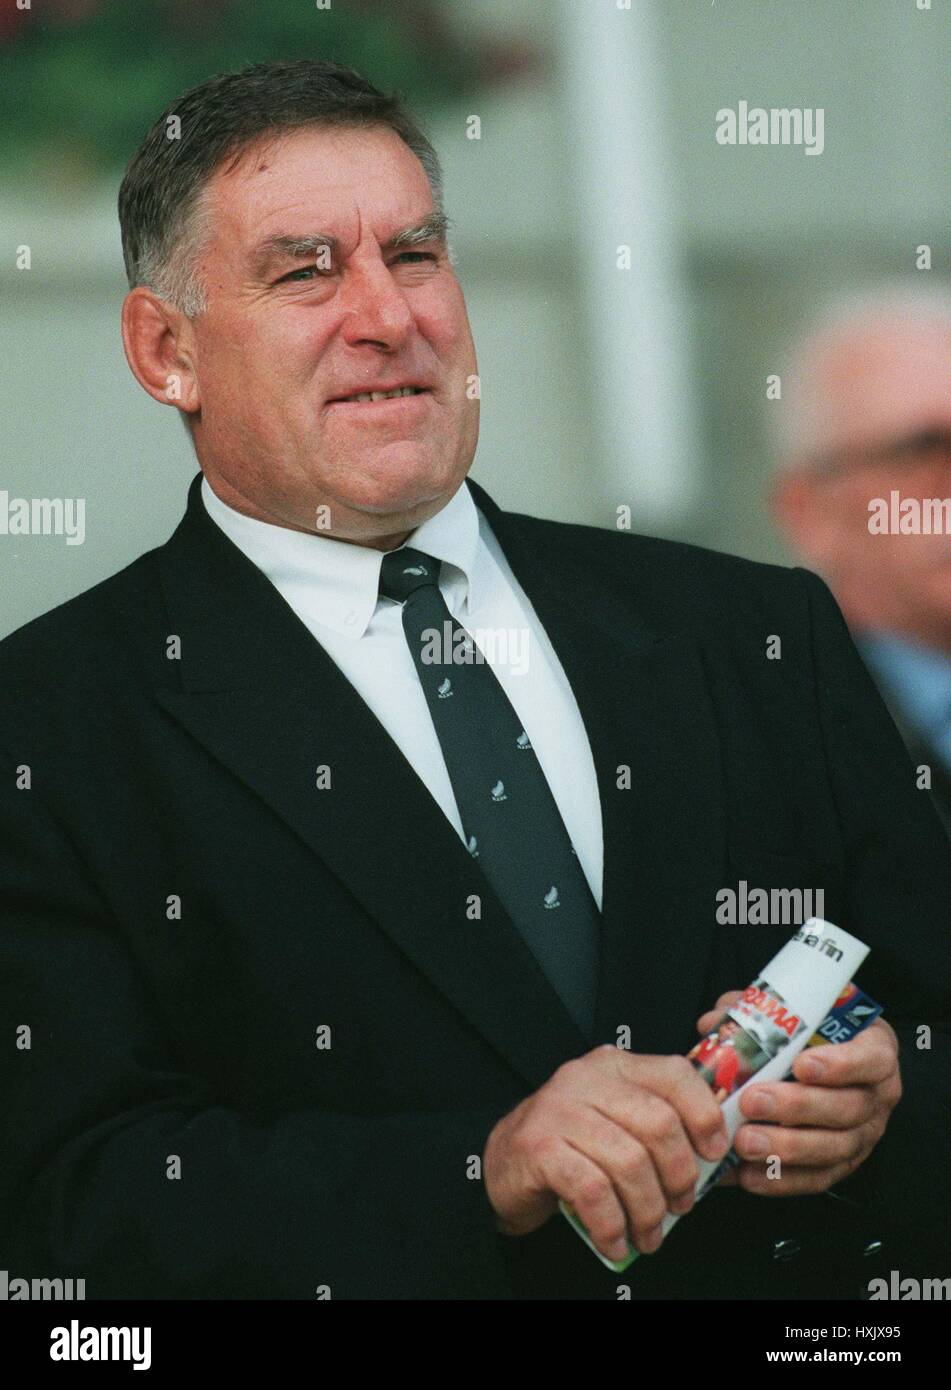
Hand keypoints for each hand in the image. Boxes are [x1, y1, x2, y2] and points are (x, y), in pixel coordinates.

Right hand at [482, 1044, 729, 1263]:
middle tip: (681, 1206)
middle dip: (679, 1176)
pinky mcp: (538, 1146)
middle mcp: (586, 1079)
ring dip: (648, 1211)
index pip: (675, 1074)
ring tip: (648, 1234)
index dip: (704, 1115)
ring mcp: (558, 1109)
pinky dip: (612, 1225)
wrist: (502, 1165)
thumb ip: (655, 1123)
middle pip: (658, 1124)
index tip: (714, 1153)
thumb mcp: (615, 1120)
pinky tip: (615, 1241)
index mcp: (613, 1066)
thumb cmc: (570, 1147)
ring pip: (629, 1162)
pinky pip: (593, 1192)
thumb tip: (716, 1154)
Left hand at [696, 990, 900, 1195]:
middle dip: (797, 1107)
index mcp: (874, 1052)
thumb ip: (759, 1011)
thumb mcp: (797, 1012)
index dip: (841, 1065)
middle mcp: (876, 1097)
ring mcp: (863, 1135)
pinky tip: (750, 1174)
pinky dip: (782, 1180)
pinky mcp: (843, 1165)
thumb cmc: (814, 1034)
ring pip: (832, 1148)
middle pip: (846, 1108)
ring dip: (786, 1147)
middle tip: (752, 1101)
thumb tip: (713, 1021)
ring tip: (745, 1141)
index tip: (801, 1065)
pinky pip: (817, 1179)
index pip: (871, 1059)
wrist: (829, 1064)